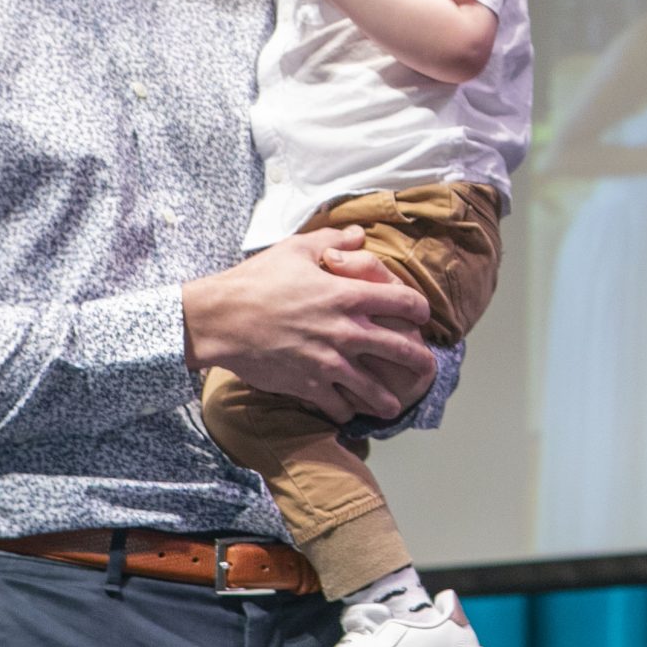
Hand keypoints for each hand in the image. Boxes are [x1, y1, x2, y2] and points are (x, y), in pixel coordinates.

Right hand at [181, 228, 435, 422]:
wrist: (221, 320)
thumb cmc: (257, 281)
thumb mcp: (296, 249)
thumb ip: (333, 241)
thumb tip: (360, 236)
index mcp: (349, 296)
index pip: (405, 302)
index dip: (419, 309)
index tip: (420, 316)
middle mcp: (348, 332)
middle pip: (402, 350)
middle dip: (419, 360)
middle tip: (426, 367)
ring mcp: (330, 363)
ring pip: (375, 390)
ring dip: (388, 399)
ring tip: (394, 405)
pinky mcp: (310, 386)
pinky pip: (339, 407)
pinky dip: (346, 411)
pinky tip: (348, 410)